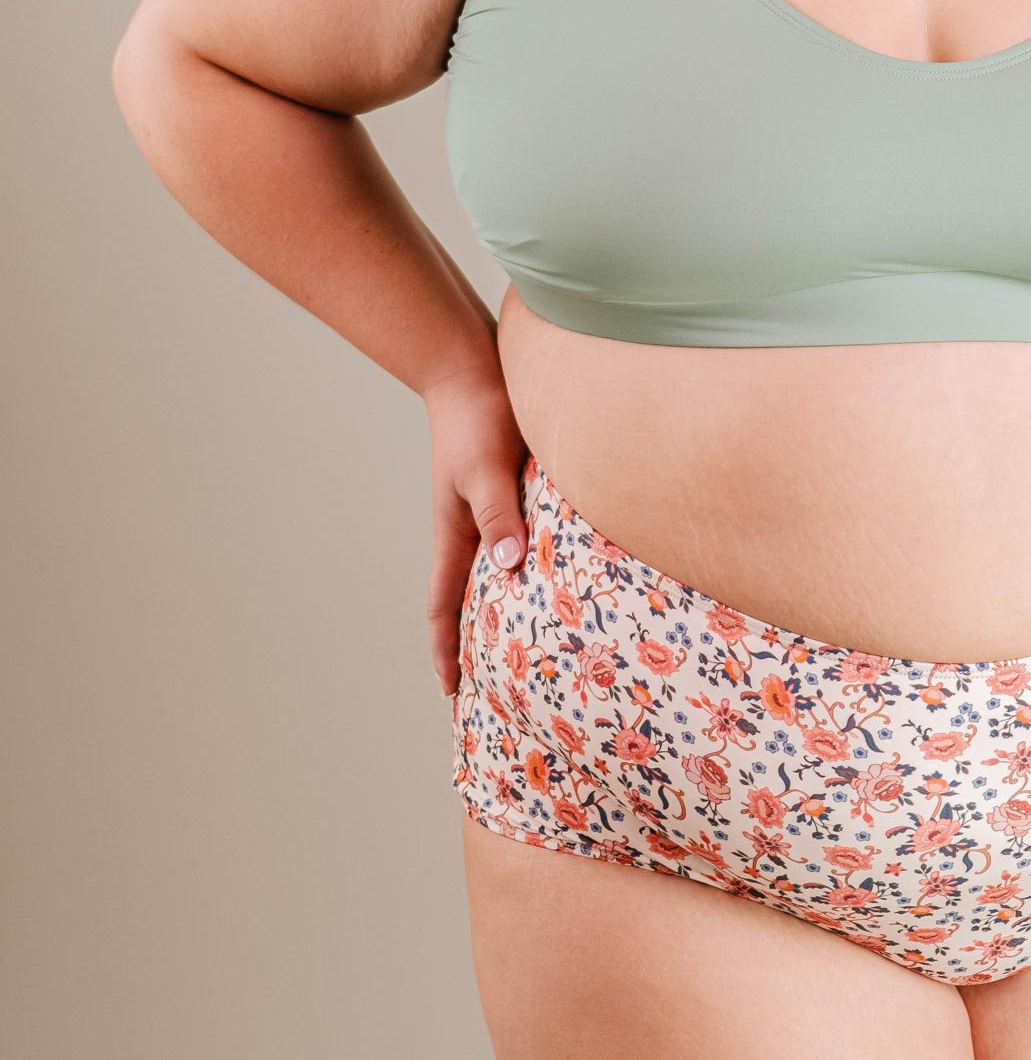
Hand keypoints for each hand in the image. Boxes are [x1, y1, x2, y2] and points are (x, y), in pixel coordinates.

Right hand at [422, 363, 529, 699]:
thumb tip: (505, 568)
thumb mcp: (486, 468)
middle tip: (494, 687)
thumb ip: (498, 515)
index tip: (452, 694)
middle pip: (470, 598)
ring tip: (529, 644)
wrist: (473, 366)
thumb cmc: (478, 415)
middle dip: (476, 644)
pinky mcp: (511, 490)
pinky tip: (556, 576)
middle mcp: (470, 528)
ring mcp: (490, 510)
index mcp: (456, 533)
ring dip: (505, 607)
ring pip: (497, 572)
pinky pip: (520, 542)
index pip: (445, 606)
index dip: (446, 650)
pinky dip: (529, 568)